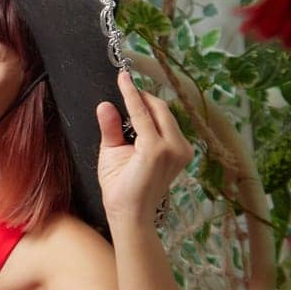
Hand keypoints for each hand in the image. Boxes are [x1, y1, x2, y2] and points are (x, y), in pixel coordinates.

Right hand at [95, 70, 192, 224]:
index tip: (122, 75)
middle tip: (126, 88)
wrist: (134, 214)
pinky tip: (144, 122)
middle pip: (161, 109)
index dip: (130, 92)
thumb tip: (105, 105)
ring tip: (133, 106)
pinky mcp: (185, 153)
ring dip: (151, 108)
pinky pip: (171, 127)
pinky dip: (158, 120)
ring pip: (168, 116)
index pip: (141, 112)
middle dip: (143, 97)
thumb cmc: (118, 189)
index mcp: (155, 149)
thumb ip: (110, 128)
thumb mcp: (109, 156)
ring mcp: (183, 152)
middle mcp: (174, 148)